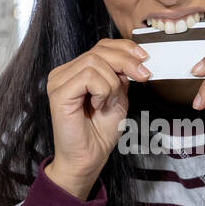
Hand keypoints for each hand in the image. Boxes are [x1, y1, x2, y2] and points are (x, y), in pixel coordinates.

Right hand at [44, 38, 150, 198]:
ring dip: (111, 83)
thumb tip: (134, 58)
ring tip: (107, 103)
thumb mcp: (118, 97)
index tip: (145, 59)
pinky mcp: (58, 92)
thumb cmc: (99, 133)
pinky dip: (101, 90)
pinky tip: (97, 106)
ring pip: (94, 62)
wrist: (88, 159)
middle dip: (126, 61)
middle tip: (143, 76)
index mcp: (77, 71)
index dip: (125, 48)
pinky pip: (88, 77)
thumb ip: (121, 76)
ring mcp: (59, 81)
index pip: (101, 46)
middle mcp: (64, 73)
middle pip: (99, 50)